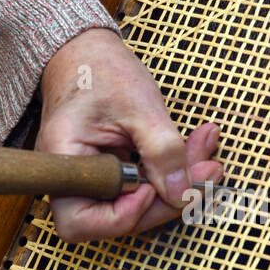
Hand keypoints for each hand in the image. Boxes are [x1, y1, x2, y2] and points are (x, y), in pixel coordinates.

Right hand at [35, 28, 221, 242]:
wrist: (87, 48)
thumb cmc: (102, 69)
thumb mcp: (140, 106)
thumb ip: (163, 152)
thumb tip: (182, 196)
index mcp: (63, 160)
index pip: (80, 222)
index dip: (122, 215)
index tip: (151, 186)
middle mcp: (70, 177)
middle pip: (114, 220)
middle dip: (165, 200)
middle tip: (206, 171)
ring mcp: (90, 176)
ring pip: (135, 206)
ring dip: (176, 185)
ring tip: (206, 151)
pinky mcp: (110, 171)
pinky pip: (140, 187)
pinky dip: (170, 173)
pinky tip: (196, 150)